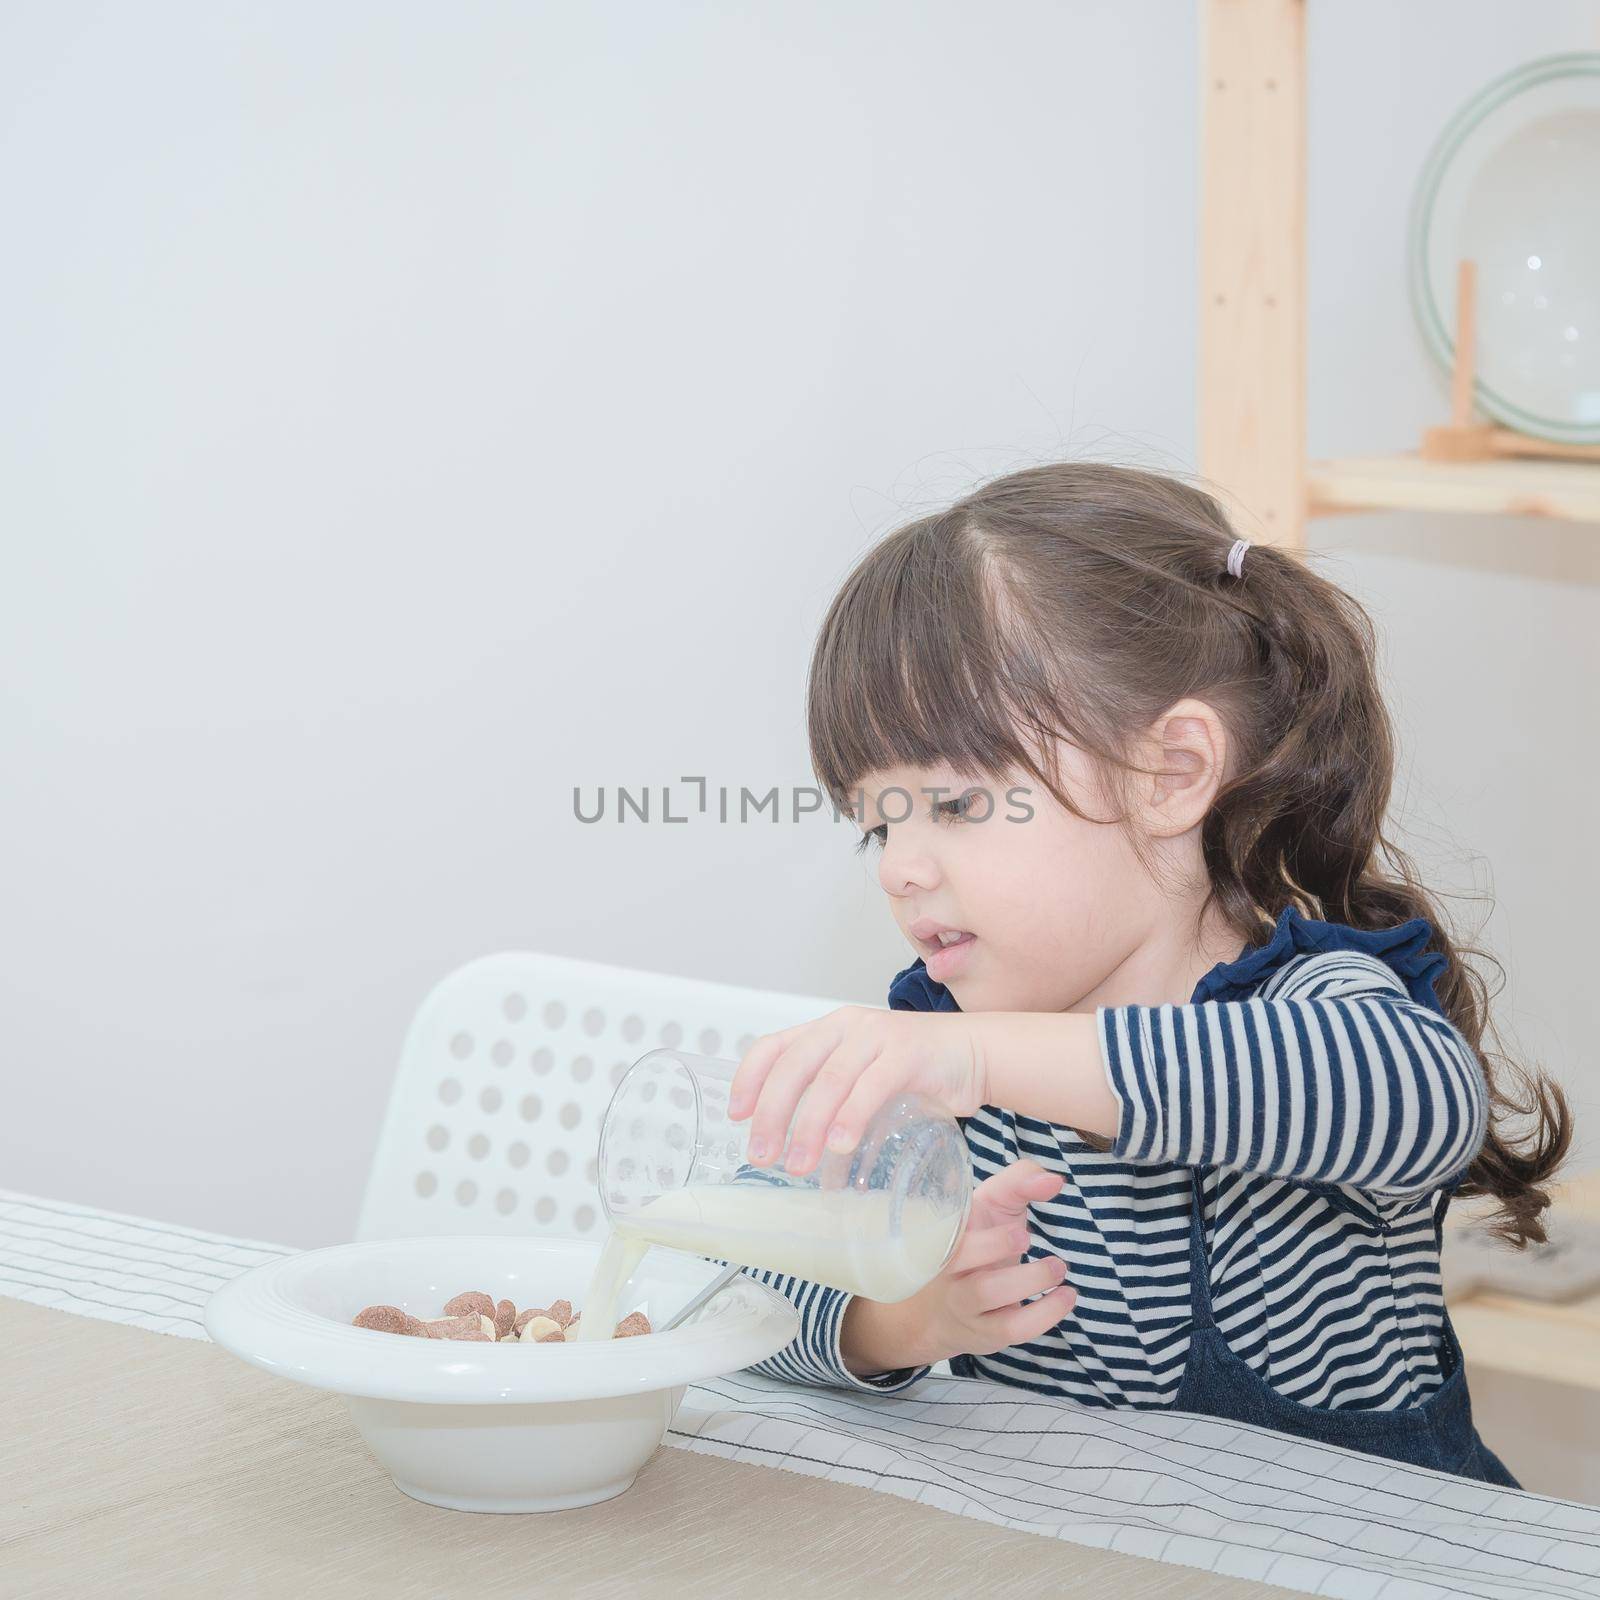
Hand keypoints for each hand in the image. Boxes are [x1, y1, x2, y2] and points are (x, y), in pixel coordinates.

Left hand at [727, 1006, 989, 1174]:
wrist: (975, 1054)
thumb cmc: (916, 1073)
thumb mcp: (864, 1083)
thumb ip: (835, 1111)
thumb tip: (806, 1163)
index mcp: (828, 1031)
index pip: (774, 1046)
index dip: (749, 1079)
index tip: (737, 1117)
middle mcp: (846, 1027)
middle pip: (793, 1066)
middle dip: (772, 1114)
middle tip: (763, 1156)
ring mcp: (877, 1036)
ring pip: (829, 1079)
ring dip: (809, 1126)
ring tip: (799, 1165)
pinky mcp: (908, 1053)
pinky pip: (871, 1085)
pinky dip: (851, 1117)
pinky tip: (841, 1146)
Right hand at [841, 1159, 1075, 1372]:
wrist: (938, 1312)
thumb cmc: (977, 1242)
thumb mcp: (990, 1206)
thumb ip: (1019, 1182)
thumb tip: (1054, 1180)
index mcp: (945, 1230)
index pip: (950, 1220)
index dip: (977, 1218)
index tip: (1016, 1224)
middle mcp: (945, 1267)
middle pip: (960, 1257)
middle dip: (995, 1246)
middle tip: (1027, 1237)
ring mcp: (963, 1303)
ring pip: (985, 1294)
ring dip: (1026, 1280)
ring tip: (1058, 1267)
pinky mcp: (985, 1333)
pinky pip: (1011, 1328)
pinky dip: (1043, 1314)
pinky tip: (1066, 1296)